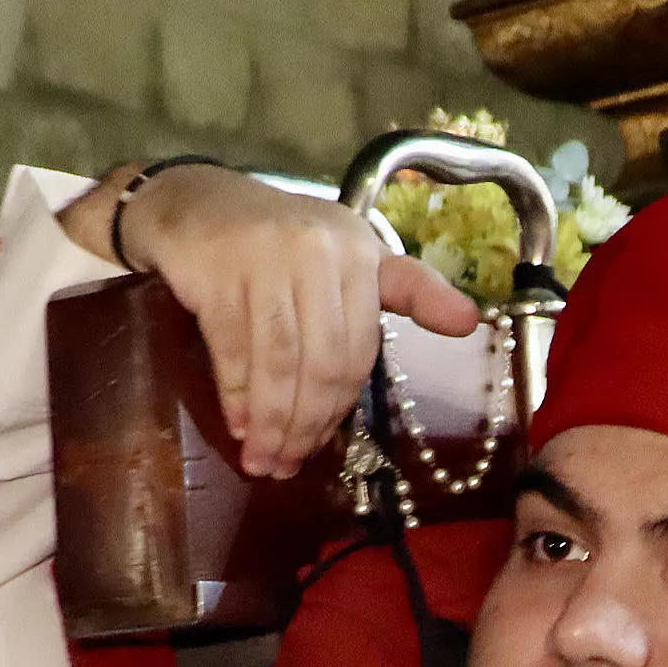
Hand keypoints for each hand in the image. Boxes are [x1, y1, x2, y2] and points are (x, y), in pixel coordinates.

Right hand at [61, 163, 484, 479]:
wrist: (197, 202)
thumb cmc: (281, 241)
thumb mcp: (350, 257)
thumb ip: (409, 291)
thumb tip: (470, 322)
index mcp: (359, 252)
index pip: (359, 348)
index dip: (340, 406)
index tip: (321, 446)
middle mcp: (318, 251)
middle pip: (320, 362)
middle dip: (305, 424)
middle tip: (287, 464)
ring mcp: (264, 259)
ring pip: (278, 362)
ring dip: (270, 421)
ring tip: (262, 460)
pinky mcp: (217, 271)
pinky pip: (234, 349)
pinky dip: (237, 394)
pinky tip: (237, 425)